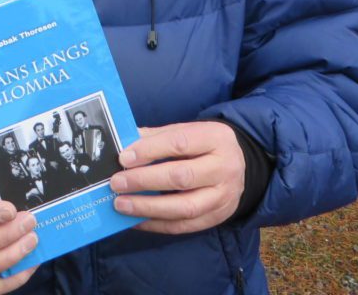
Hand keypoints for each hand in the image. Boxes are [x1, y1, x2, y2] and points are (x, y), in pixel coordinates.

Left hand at [109, 122, 244, 233]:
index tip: (124, 158)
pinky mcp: (216, 218)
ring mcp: (222, 197)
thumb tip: (123, 145)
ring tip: (121, 204)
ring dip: (148, 207)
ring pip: (184, 207)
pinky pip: (184, 226)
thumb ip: (156, 137)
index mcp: (215, 138)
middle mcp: (223, 168)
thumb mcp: (186, 131)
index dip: (149, 150)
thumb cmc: (204, 145)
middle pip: (182, 177)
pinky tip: (135, 220)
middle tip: (117, 183)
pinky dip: (156, 224)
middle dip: (145, 180)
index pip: (179, 143)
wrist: (240, 164)